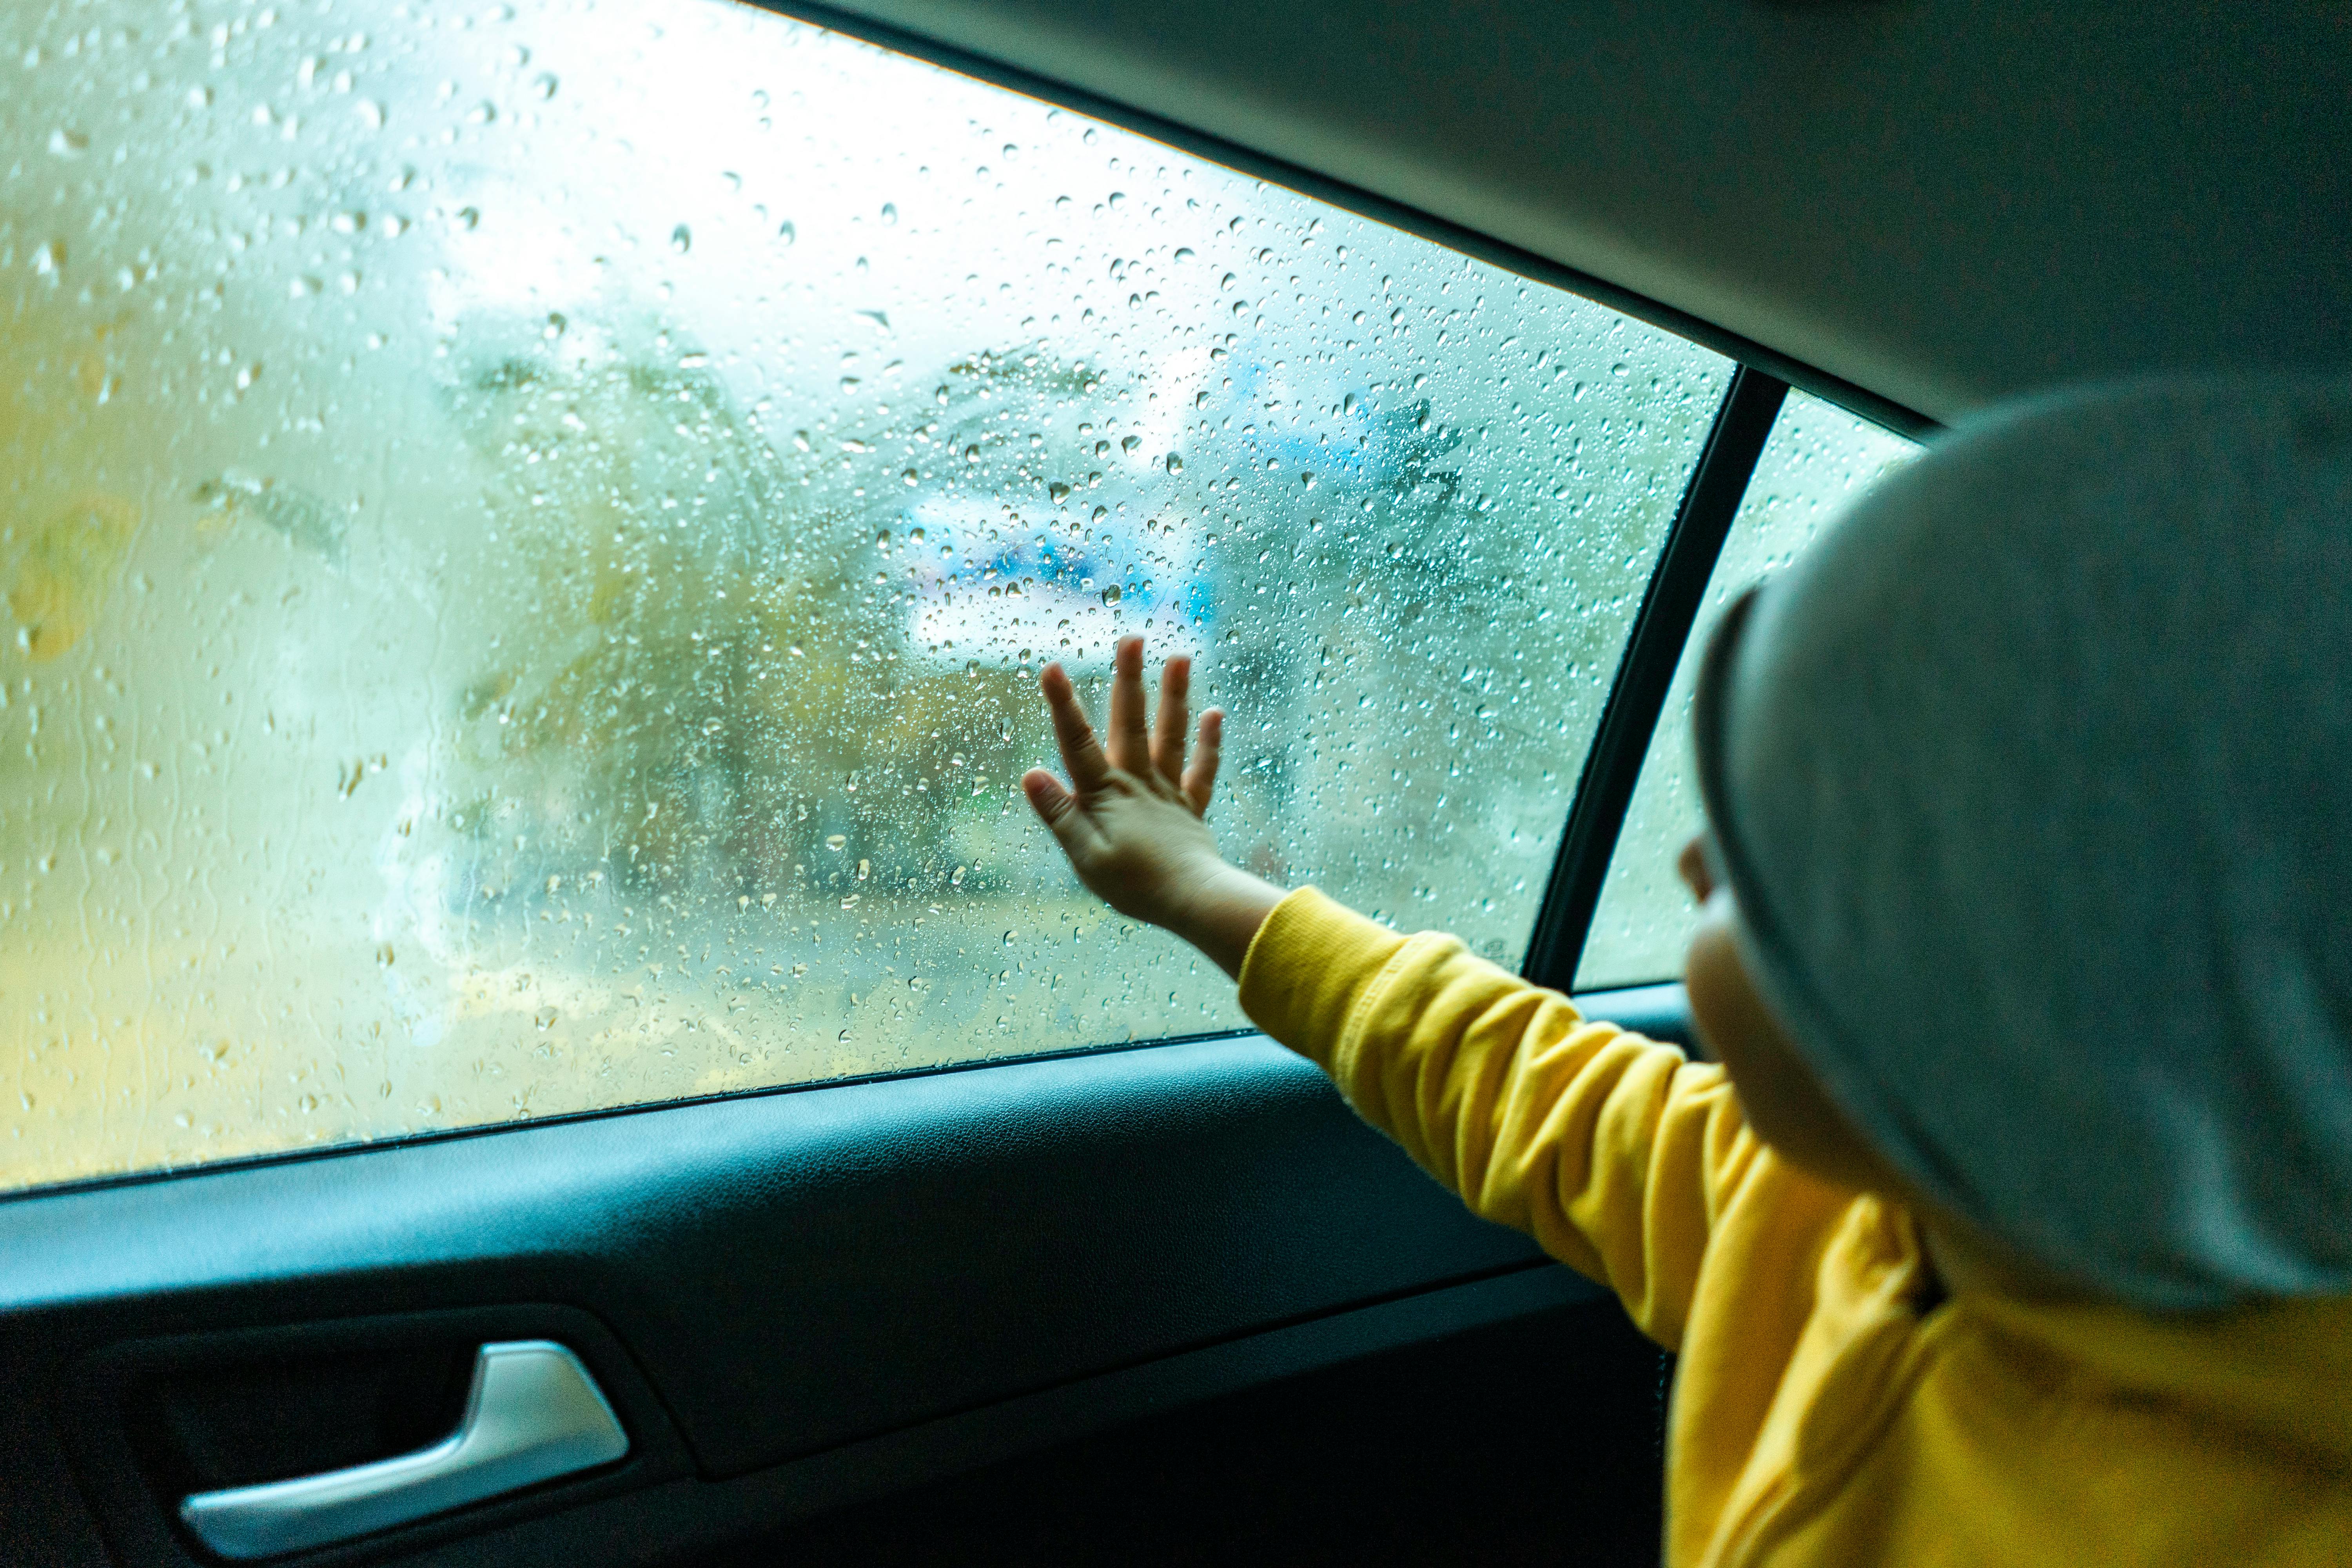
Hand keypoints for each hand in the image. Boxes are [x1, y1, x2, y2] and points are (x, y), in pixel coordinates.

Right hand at [1023, 636, 1286, 977]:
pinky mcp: (1190, 810)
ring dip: (1173, 695)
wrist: (1193, 901)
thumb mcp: (1085, 857)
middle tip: (1131, 638)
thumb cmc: (1134, 886)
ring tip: (1179, 657)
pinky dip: (1209, 742)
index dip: (1063, 706)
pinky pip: (1201, 771)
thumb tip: (1030, 773)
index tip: (1052, 667)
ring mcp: (1167, 793)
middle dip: (1128, 679)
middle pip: (1130, 724)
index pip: (1077, 744)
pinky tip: (1214, 713)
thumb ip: (1060, 814)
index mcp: (1107, 795)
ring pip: (1170, 736)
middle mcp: (1138, 784)